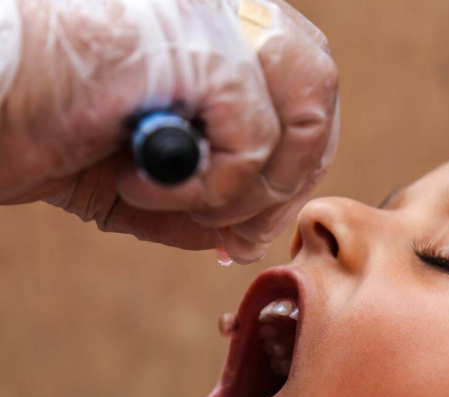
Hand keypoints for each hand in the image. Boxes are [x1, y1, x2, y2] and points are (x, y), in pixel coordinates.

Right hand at [0, 0, 338, 263]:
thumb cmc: (45, 130)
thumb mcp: (142, 183)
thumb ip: (203, 207)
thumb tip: (244, 238)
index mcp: (222, 37)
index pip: (305, 93)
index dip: (295, 167)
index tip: (250, 223)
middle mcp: (227, 14)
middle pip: (319, 96)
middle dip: (286, 183)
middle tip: (235, 230)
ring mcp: (214, 20)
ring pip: (303, 116)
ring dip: (249, 189)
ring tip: (177, 200)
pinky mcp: (194, 45)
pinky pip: (251, 141)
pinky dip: (206, 187)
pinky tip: (140, 186)